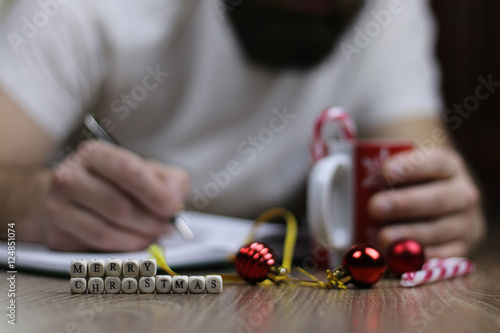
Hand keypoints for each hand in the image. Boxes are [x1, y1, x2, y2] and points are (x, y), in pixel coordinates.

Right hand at [42, 140, 190, 250]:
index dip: (155, 193)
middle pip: (119, 206)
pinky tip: (134, 241)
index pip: (128, 171)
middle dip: (151, 221)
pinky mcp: (56, 233)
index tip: (174, 208)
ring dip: (139, 238)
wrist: (70, 197)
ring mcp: (57, 206)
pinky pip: (96, 247)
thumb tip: (176, 198)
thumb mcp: (146, 171)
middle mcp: (69, 176)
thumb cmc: (116, 183)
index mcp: (94, 154)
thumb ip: (170, 180)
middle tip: (168, 227)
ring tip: (154, 235)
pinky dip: (122, 248)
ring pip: (106, 231)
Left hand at [368, 147, 485, 257]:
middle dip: (404, 204)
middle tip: (375, 207)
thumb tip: (346, 177)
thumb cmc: (412, 186)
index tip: (385, 171)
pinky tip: (399, 256)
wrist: (443, 208)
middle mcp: (463, 193)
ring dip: (407, 235)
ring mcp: (465, 223)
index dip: (411, 167)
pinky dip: (419, 257)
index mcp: (449, 166)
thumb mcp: (405, 172)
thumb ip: (385, 173)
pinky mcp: (461, 248)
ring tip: (382, 237)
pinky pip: (443, 256)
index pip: (436, 163)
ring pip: (438, 230)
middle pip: (437, 199)